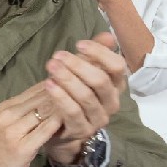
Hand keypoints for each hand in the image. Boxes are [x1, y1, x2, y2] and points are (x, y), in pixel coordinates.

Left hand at [38, 33, 126, 165]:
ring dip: (67, 79)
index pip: (117, 66)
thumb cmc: (73, 95)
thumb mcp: (82, 73)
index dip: (100, 53)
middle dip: (78, 65)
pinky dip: (61, 97)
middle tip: (58, 56)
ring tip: (51, 67)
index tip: (79, 43)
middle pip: (101, 80)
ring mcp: (98, 118)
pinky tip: (49, 85)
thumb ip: (95, 55)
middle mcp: (111, 102)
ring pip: (86, 96)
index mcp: (115, 85)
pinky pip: (73, 112)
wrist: (61, 129)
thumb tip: (107, 36)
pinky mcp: (83, 130)